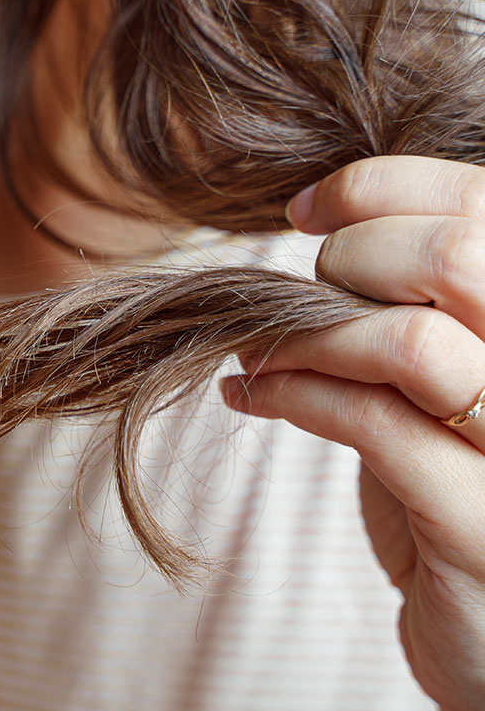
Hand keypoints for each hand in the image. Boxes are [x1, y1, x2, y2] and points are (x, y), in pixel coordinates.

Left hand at [221, 156, 484, 710]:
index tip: (307, 206)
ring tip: (260, 347)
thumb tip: (325, 240)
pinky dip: (289, 395)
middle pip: (458, 256)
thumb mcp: (450, 396)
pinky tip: (249, 396)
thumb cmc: (465, 507)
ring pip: (408, 340)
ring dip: (307, 332)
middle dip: (350, 253)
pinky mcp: (484, 523)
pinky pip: (368, 426)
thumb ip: (417, 318)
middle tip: (300, 288)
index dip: (387, 186)